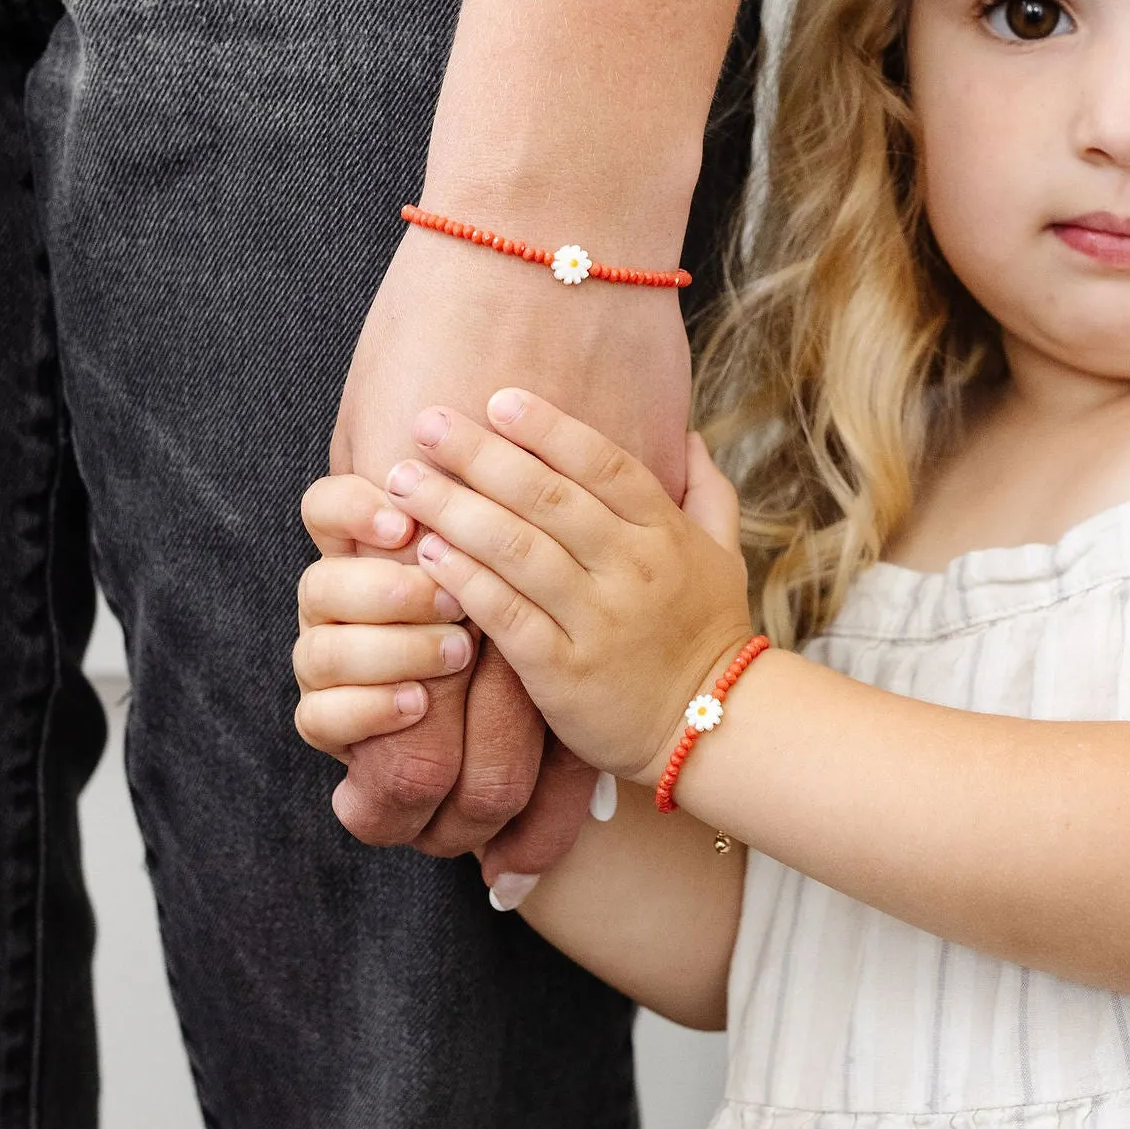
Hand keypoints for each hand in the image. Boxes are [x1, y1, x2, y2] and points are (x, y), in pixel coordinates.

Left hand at [327, 219, 693, 860]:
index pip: (606, 464)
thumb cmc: (711, 634)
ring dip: (456, 510)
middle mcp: (634, 569)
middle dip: (482, 456)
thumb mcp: (725, 555)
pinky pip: (507, 617)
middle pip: (550, 498)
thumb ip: (707, 490)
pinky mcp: (565, 674)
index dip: (551, 429)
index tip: (500, 398)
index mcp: (666, 533)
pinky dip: (466, 582)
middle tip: (426, 424)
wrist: (715, 730)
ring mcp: (599, 621)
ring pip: (520, 551)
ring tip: (404, 481)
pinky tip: (425, 554)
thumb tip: (688, 433)